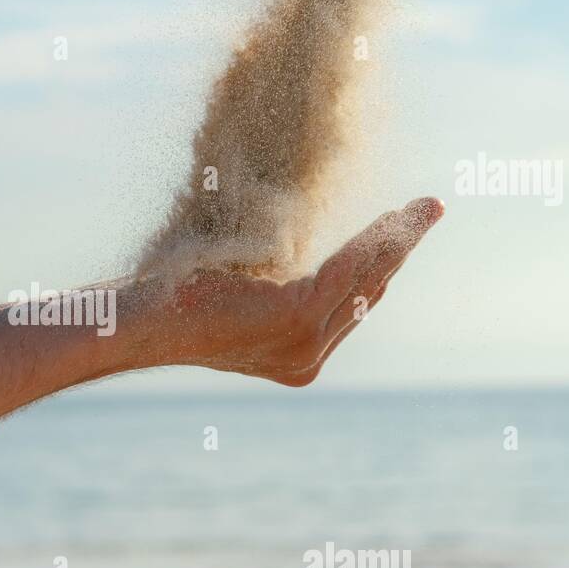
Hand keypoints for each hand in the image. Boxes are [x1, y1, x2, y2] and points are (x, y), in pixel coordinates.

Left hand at [144, 197, 444, 384]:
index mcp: (295, 356)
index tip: (402, 231)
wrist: (140, 321)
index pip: (350, 306)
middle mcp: (306, 359)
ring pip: (364, 280)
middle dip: (400, 248)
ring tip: (428, 208)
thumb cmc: (176, 299)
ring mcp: (302, 344)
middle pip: (367, 292)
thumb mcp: (242, 293)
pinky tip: (394, 219)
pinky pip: (346, 270)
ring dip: (399, 240)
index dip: (381, 265)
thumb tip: (298, 248)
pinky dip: (373, 241)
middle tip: (428, 210)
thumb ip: (278, 285)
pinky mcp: (294, 319)